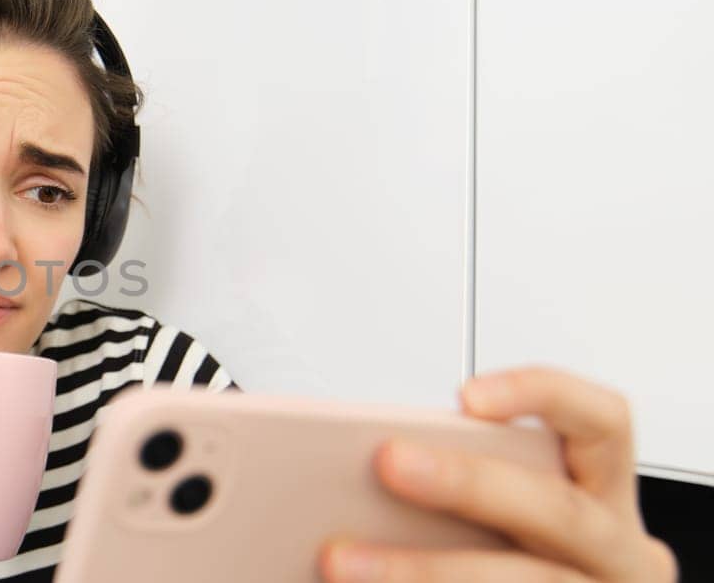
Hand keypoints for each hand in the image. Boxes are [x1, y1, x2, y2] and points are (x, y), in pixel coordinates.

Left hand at [321, 366, 677, 581]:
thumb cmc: (508, 560)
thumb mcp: (506, 519)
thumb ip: (462, 482)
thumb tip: (364, 458)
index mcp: (606, 498)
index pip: (603, 423)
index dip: (545, 396)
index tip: (467, 395)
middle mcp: (619, 554)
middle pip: (558, 511)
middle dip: (470, 484)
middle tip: (388, 462)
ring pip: (522, 582)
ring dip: (423, 571)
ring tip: (341, 561)